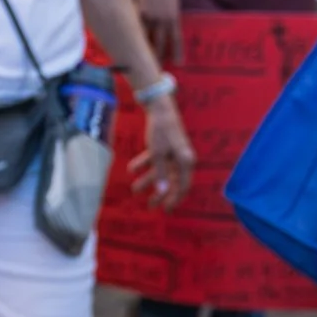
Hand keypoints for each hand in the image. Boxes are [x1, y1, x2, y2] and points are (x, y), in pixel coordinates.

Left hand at [132, 95, 196, 209]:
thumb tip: (162, 193)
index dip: (174, 199)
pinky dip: (144, 164)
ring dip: (148, 180)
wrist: (158, 107)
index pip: (182, 186)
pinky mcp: (166, 146)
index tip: (165, 210)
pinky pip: (155, 160)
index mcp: (185, 162)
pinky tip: (131, 169)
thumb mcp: (158, 153)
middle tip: (150, 206)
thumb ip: (160, 173)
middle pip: (171, 181)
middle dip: (159, 193)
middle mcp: (182, 159)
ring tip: (134, 189)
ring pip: (161, 171)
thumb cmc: (161, 130)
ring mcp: (174, 153)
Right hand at [135, 0, 182, 64]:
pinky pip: (136, 26)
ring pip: (146, 37)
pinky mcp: (137, 11)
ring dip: (144, 48)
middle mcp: (162, 19)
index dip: (178, 52)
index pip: (177, 39)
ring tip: (141, 59)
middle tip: (155, 67)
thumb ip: (170, 17)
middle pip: (160, 42)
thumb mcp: (173, 4)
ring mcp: (149, 16)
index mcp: (174, 18)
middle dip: (158, 56)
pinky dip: (133, 35)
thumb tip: (168, 30)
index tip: (178, 64)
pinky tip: (130, 43)